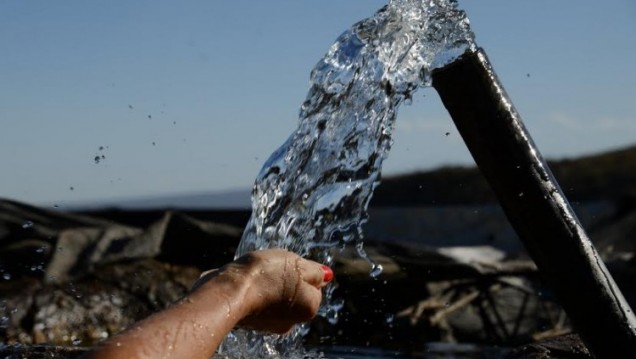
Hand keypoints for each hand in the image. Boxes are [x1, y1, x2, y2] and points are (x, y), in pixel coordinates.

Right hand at [193, 249, 332, 333]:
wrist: (228, 290)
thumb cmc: (264, 275)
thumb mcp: (296, 263)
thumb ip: (315, 270)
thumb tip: (327, 275)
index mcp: (309, 308)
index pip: (314, 284)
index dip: (301, 270)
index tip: (287, 265)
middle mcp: (292, 321)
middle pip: (295, 291)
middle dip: (285, 278)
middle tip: (272, 268)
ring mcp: (271, 324)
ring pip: (276, 295)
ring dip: (269, 283)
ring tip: (257, 274)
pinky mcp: (252, 322)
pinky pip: (259, 300)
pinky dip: (254, 291)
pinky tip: (246, 282)